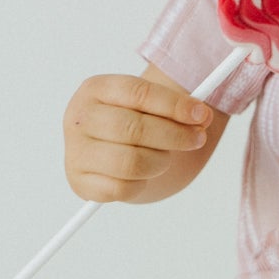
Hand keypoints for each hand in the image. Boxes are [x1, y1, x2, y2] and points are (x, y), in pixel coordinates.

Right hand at [63, 73, 212, 202]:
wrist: (108, 151)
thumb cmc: (133, 123)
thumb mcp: (151, 106)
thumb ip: (177, 106)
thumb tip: (202, 116)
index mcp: (95, 89)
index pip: (137, 92)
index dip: (173, 104)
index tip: (201, 114)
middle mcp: (79, 118)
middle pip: (133, 128)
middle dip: (174, 136)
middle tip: (197, 139)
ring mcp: (76, 151)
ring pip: (130, 162)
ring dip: (159, 162)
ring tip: (163, 158)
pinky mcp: (79, 181)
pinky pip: (122, 188)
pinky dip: (141, 184)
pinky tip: (142, 174)